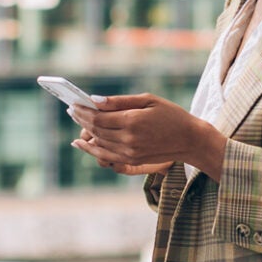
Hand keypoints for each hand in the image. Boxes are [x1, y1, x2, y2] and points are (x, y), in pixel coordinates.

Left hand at [69, 94, 226, 177]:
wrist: (189, 140)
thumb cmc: (170, 115)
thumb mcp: (147, 100)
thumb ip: (120, 101)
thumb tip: (95, 100)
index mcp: (133, 121)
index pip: (99, 117)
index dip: (84, 111)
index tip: (74, 104)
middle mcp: (129, 139)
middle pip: (96, 130)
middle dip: (82, 119)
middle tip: (72, 110)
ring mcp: (130, 153)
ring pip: (98, 143)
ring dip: (84, 133)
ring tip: (76, 122)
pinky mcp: (132, 161)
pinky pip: (105, 155)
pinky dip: (92, 149)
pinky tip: (82, 143)